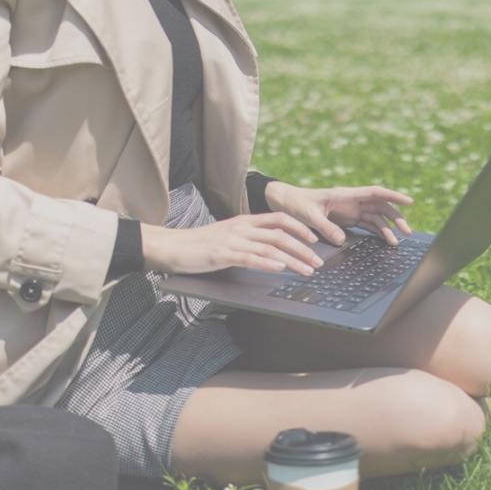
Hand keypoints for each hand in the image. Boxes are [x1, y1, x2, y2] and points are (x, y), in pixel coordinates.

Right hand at [139, 213, 326, 277]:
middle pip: (281, 234)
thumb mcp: (228, 236)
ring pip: (271, 247)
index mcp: (244, 221)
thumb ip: (248, 239)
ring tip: (307, 271)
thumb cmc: (200, 245)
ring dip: (293, 260)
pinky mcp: (222, 254)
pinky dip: (268, 263)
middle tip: (318, 262)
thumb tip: (270, 250)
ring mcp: (233, 240)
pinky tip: (280, 269)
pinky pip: (250, 257)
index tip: (315, 240)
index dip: (300, 228)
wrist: (172, 246)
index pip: (279, 219)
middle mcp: (242, 227)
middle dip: (303, 249)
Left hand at [266, 183, 414, 246]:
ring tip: (398, 242)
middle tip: (407, 231)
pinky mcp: (348, 220)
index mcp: (346, 195)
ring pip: (377, 218)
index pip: (375, 193)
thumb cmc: (298, 204)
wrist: (287, 203)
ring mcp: (352, 211)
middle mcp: (353, 201)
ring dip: (388, 228)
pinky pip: (368, 225)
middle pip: (381, 207)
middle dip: (396, 218)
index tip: (409, 202)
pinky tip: (385, 241)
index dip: (393, 196)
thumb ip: (325, 226)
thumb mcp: (309, 215)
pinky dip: (378, 233)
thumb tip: (341, 239)